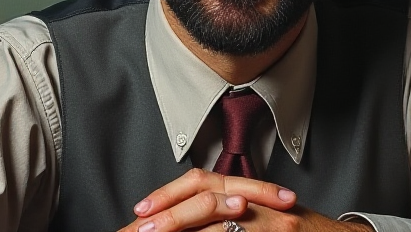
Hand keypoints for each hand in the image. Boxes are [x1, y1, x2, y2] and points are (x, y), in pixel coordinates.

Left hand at [117, 168, 372, 231]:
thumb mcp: (263, 216)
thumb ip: (230, 214)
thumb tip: (192, 220)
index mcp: (247, 194)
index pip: (201, 183)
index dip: (169, 195)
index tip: (143, 209)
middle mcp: (256, 204)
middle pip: (203, 199)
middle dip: (168, 214)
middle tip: (141, 228)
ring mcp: (269, 224)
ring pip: (217, 226)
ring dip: (184, 231)